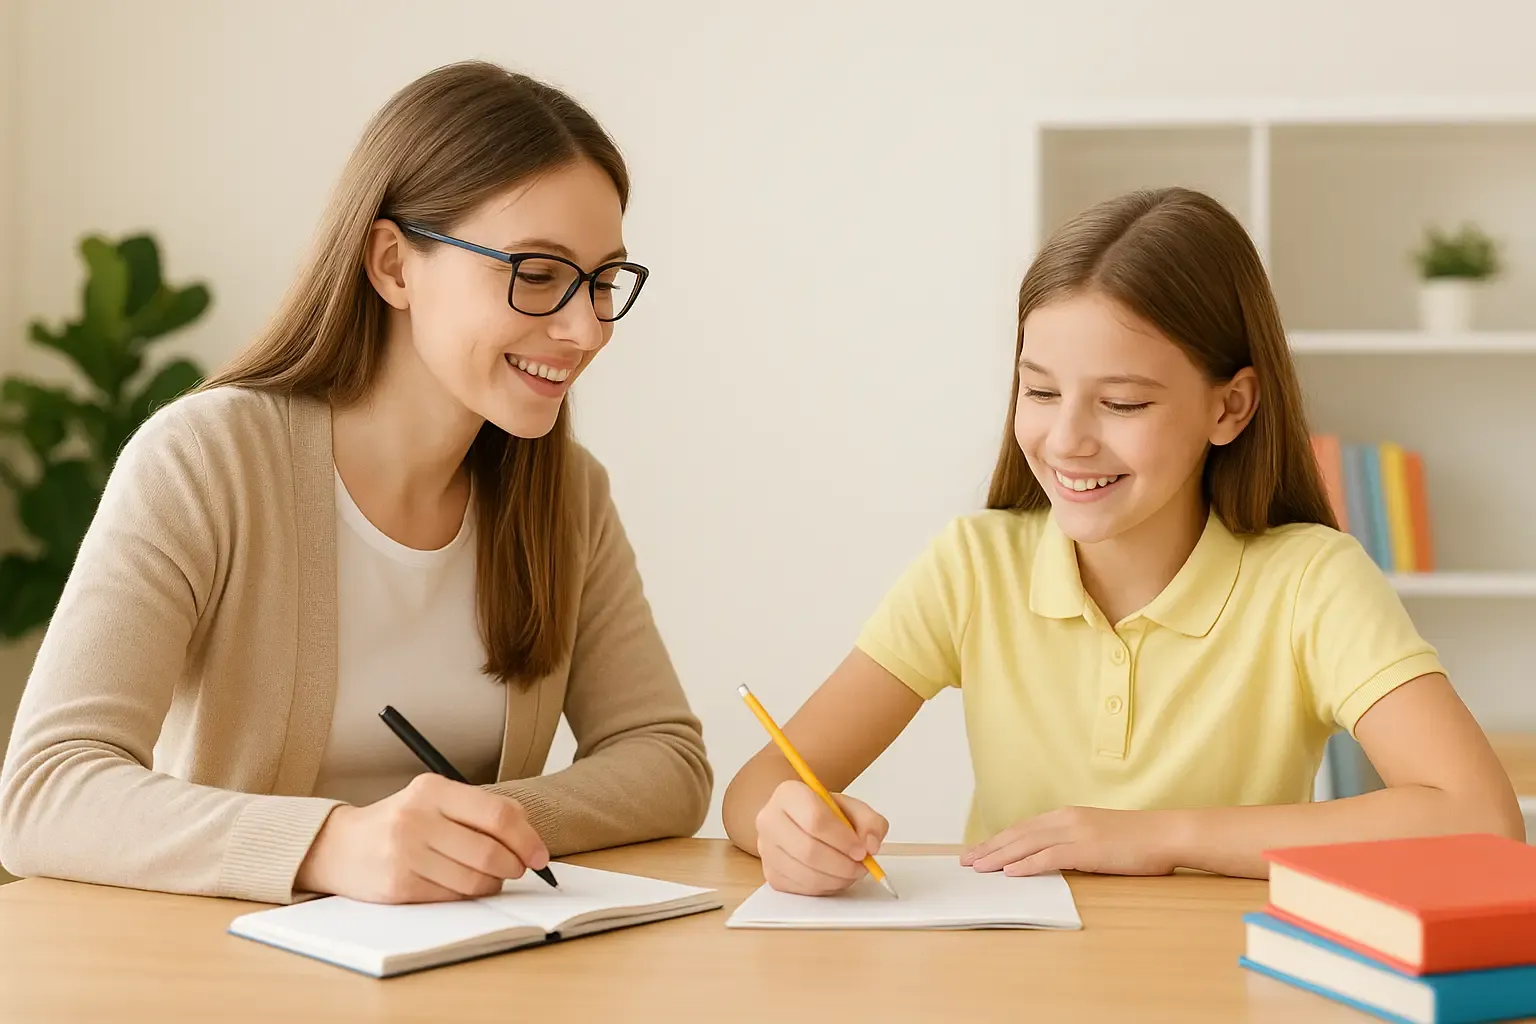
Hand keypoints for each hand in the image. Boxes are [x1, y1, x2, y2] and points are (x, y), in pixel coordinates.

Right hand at [296, 773, 551, 902]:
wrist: (340, 846)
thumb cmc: (400, 823)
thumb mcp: (435, 801)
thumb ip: (480, 810)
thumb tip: (528, 836)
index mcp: (433, 789)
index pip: (497, 813)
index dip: (526, 838)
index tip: (539, 855)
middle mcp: (417, 818)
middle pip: (490, 851)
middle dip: (514, 866)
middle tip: (518, 869)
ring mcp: (405, 854)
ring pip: (474, 880)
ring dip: (493, 884)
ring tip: (490, 878)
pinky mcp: (398, 886)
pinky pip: (452, 897)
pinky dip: (467, 896)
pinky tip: (463, 887)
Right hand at [754, 780, 888, 895]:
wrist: (801, 822)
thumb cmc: (826, 814)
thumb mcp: (853, 808)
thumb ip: (871, 822)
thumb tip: (871, 845)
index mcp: (789, 794)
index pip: (814, 819)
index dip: (842, 839)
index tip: (861, 850)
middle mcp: (770, 819)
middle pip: (808, 850)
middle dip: (842, 864)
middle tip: (861, 866)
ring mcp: (766, 849)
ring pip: (805, 873)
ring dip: (836, 878)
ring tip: (851, 871)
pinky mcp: (770, 874)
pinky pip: (801, 889)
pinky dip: (825, 888)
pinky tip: (835, 877)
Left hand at [960, 806, 1183, 876]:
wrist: (1165, 834)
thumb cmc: (1136, 840)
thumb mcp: (1096, 835)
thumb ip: (1071, 843)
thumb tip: (1048, 858)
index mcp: (1066, 815)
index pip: (1022, 828)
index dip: (997, 840)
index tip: (977, 851)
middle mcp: (1066, 819)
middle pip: (1018, 834)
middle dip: (989, 848)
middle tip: (966, 862)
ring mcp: (1076, 832)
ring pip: (1027, 844)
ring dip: (1000, 857)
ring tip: (979, 868)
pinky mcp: (1087, 848)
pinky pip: (1050, 857)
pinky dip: (1027, 864)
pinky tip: (1011, 873)